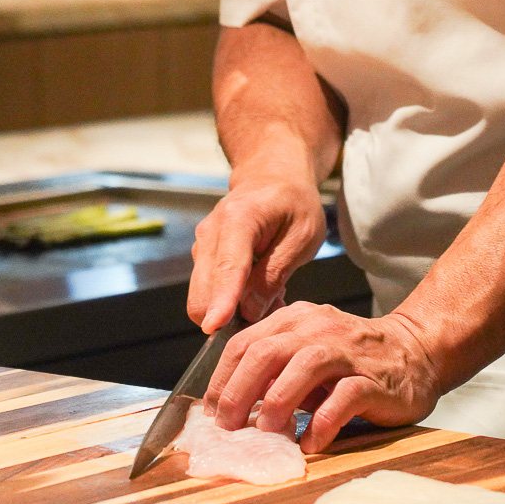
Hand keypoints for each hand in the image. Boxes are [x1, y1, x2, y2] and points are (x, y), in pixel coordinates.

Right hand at [187, 174, 328, 331]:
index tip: (214, 327)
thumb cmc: (293, 203)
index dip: (221, 301)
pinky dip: (231, 299)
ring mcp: (202, 244)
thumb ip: (275, 273)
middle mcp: (211, 231)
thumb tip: (250, 312)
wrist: (273, 176)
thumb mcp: (302, 236)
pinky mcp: (202, 255)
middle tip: (273, 308)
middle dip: (229, 314)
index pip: (228, 267)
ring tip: (272, 291)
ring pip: (203, 294)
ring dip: (233, 307)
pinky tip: (259, 285)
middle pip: (203, 289)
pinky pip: (209, 289)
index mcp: (239, 218)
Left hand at [205, 303, 443, 454]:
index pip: (246, 342)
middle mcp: (319, 328)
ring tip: (268, 431)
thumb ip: (275, 368)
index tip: (211, 411)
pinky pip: (345, 397)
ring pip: (305, 365)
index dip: (222, 378)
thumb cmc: (352, 358)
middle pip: (267, 351)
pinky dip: (323, 421)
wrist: (416, 351)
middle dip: (240, 390)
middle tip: (228, 425)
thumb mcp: (307, 352)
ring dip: (279, 400)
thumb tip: (231, 403)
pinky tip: (310, 442)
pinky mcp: (374, 378)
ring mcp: (348, 351)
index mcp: (296, 319)